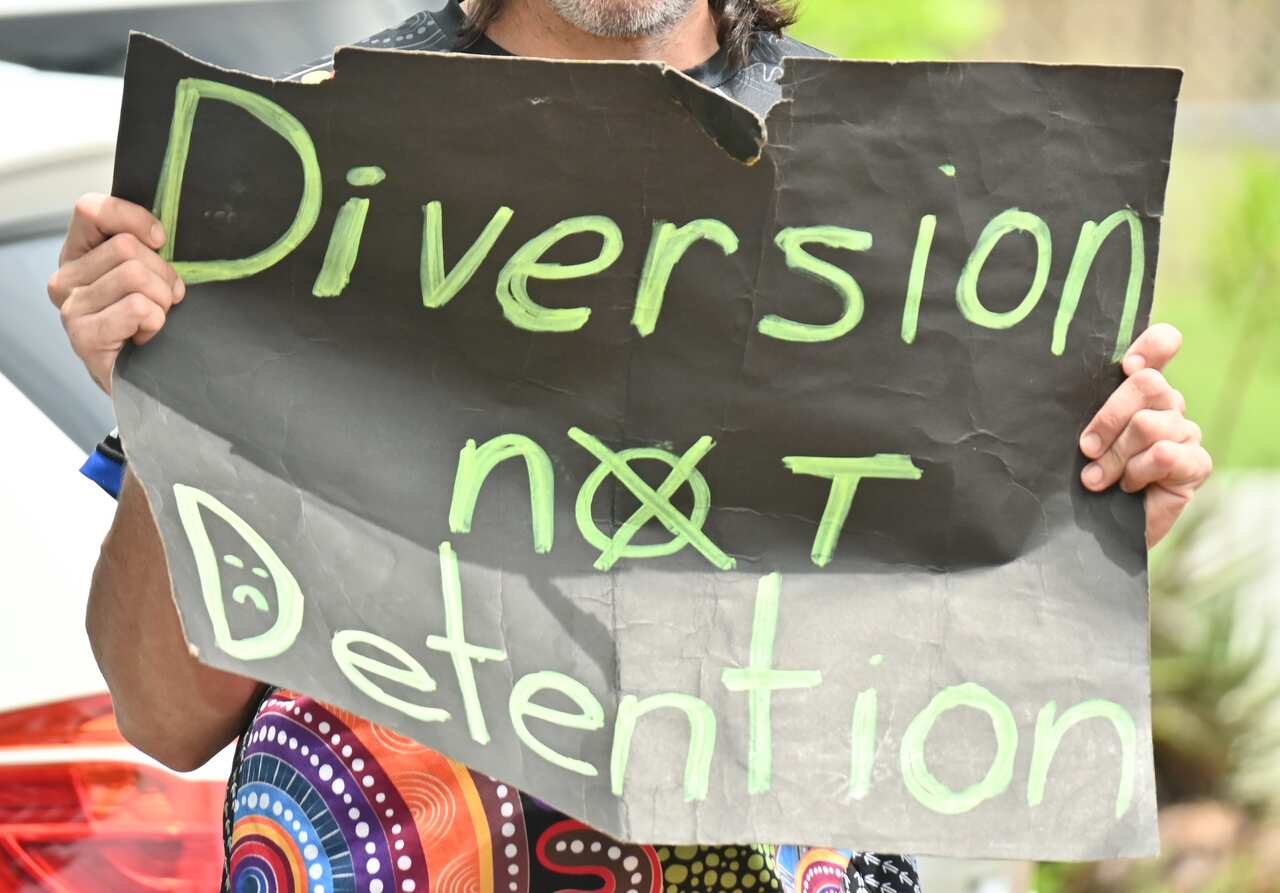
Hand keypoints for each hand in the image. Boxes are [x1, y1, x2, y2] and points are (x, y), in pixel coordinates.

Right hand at [47, 193, 184, 393]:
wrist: (145, 379)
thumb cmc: (151, 322)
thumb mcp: (150, 275)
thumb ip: (147, 248)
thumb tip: (164, 232)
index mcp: (79, 253)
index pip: (92, 209)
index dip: (135, 218)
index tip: (161, 241)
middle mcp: (66, 278)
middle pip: (128, 247)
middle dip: (164, 273)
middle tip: (167, 299)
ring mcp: (71, 308)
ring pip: (135, 275)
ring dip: (163, 300)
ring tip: (156, 319)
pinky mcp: (84, 336)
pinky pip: (138, 307)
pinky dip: (156, 322)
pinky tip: (147, 336)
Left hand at [1079, 323, 1211, 547]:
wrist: (1095, 528)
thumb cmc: (1080, 475)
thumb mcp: (1075, 437)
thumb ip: (1080, 406)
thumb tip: (1053, 383)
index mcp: (1139, 388)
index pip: (1162, 344)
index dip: (1151, 347)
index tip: (1127, 365)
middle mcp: (1167, 404)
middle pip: (1147, 383)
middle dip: (1108, 419)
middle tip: (1086, 449)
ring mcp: (1185, 433)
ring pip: (1149, 424)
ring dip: (1115, 457)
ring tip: (1098, 480)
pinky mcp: (1195, 463)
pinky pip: (1165, 454)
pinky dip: (1137, 473)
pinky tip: (1129, 487)